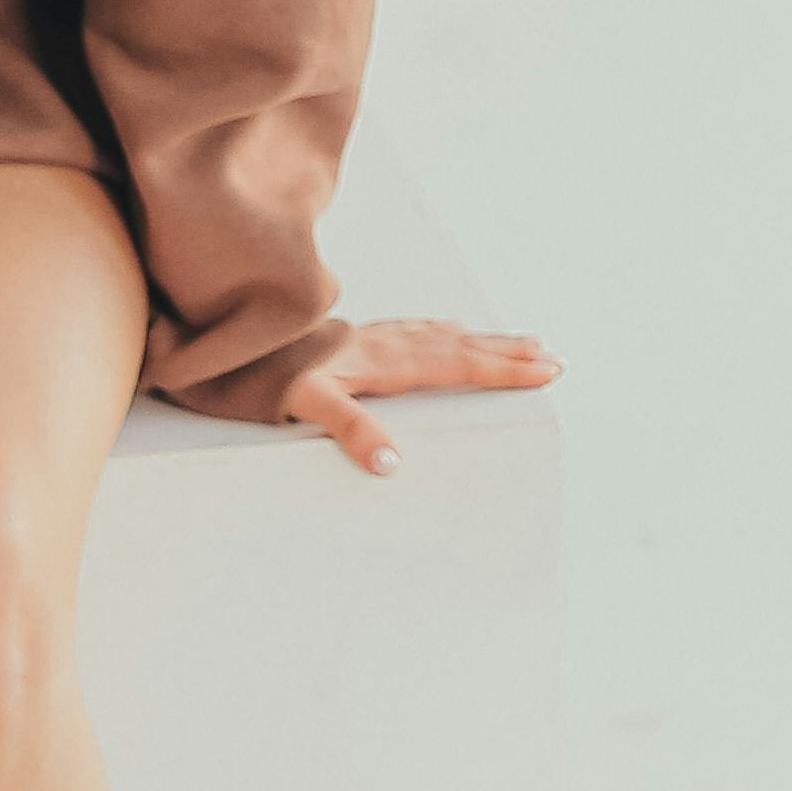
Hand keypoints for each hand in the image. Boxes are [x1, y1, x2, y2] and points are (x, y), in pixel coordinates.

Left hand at [280, 313, 560, 478]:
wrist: (239, 343)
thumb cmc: (270, 375)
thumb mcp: (308, 404)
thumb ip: (349, 430)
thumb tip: (390, 462)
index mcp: (385, 362)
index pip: (457, 366)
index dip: (503, 370)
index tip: (545, 371)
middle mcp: (387, 345)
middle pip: (460, 347)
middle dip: (508, 354)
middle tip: (552, 359)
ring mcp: (375, 337)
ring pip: (443, 336)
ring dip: (485, 340)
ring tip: (522, 341)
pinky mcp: (359, 336)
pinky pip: (416, 329)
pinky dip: (444, 330)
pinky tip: (451, 328)